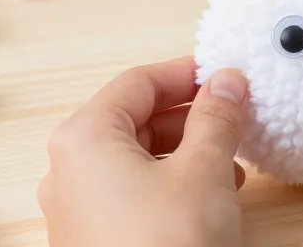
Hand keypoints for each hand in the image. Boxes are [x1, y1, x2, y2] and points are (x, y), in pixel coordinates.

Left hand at [38, 57, 248, 246]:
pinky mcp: (92, 239)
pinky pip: (130, 192)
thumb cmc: (166, 246)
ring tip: (230, 163)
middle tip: (234, 116)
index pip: (138, 81)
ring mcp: (76, 208)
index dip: (186, 73)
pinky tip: (207, 198)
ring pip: (135, 158)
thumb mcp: (204, 170)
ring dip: (185, 152)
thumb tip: (226, 81)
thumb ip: (216, 116)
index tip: (224, 75)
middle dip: (190, 116)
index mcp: (85, 137)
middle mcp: (69, 169)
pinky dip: (170, 183)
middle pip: (134, 119)